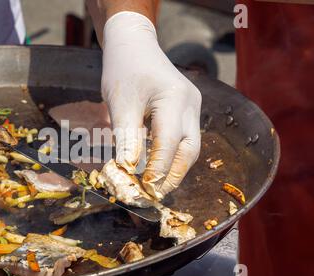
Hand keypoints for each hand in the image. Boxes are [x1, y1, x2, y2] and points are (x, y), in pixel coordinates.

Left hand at [101, 12, 201, 199]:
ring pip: (190, 146)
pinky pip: (185, 136)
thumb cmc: (123, 70)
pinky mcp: (188, 108)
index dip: (158, 169)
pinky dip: (172, 154)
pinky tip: (158, 165)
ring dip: (174, 166)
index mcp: (175, 98)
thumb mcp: (120, 105)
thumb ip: (126, 139)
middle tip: (154, 193)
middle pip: (190, 149)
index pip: (170, 142)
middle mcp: (191, 103)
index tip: (144, 189)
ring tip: (156, 184)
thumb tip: (127, 172)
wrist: (133, 44)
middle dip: (174, 174)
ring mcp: (193, 105)